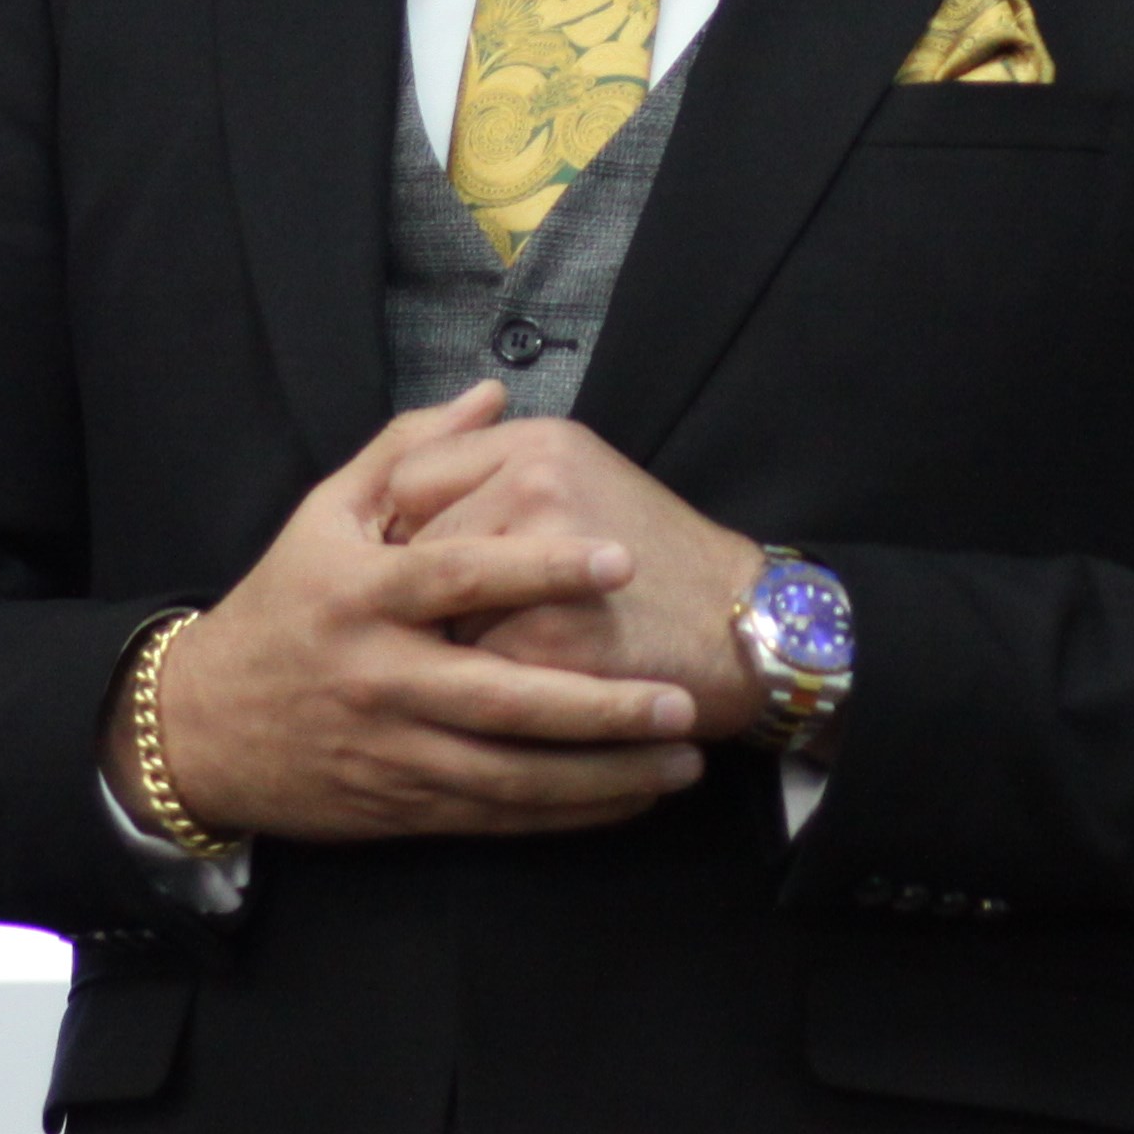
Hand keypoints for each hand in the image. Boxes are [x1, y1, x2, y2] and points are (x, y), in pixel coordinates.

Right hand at [114, 383, 710, 842]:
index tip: (619, 560)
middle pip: (502, 696)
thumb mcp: (323, 516)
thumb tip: (492, 397)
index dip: (541, 569)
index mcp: (362, 594)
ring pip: (511, 773)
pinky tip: (630, 797)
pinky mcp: (402, 804)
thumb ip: (409, 452)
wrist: (199, 728)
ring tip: (683, 756)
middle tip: (681, 697)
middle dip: (599, 704)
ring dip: (602, 772)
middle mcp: (379, 676)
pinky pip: (497, 815)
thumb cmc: (281, 606)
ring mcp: (393, 748)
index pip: (460, 576)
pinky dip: (568, 812)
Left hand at [384, 410, 768, 746]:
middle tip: (465, 618)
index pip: (409, 479)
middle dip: (425, 597)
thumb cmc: (650, 555)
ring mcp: (542, 565)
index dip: (412, 529)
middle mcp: (536, 485)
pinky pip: (467, 673)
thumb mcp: (577, 474)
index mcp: (538, 442)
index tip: (437, 562)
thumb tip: (390, 494)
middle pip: (412, 551)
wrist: (743, 628)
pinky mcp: (549, 642)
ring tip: (496, 652)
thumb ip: (483, 465)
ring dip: (449, 645)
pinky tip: (521, 691)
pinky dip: (482, 691)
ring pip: (432, 615)